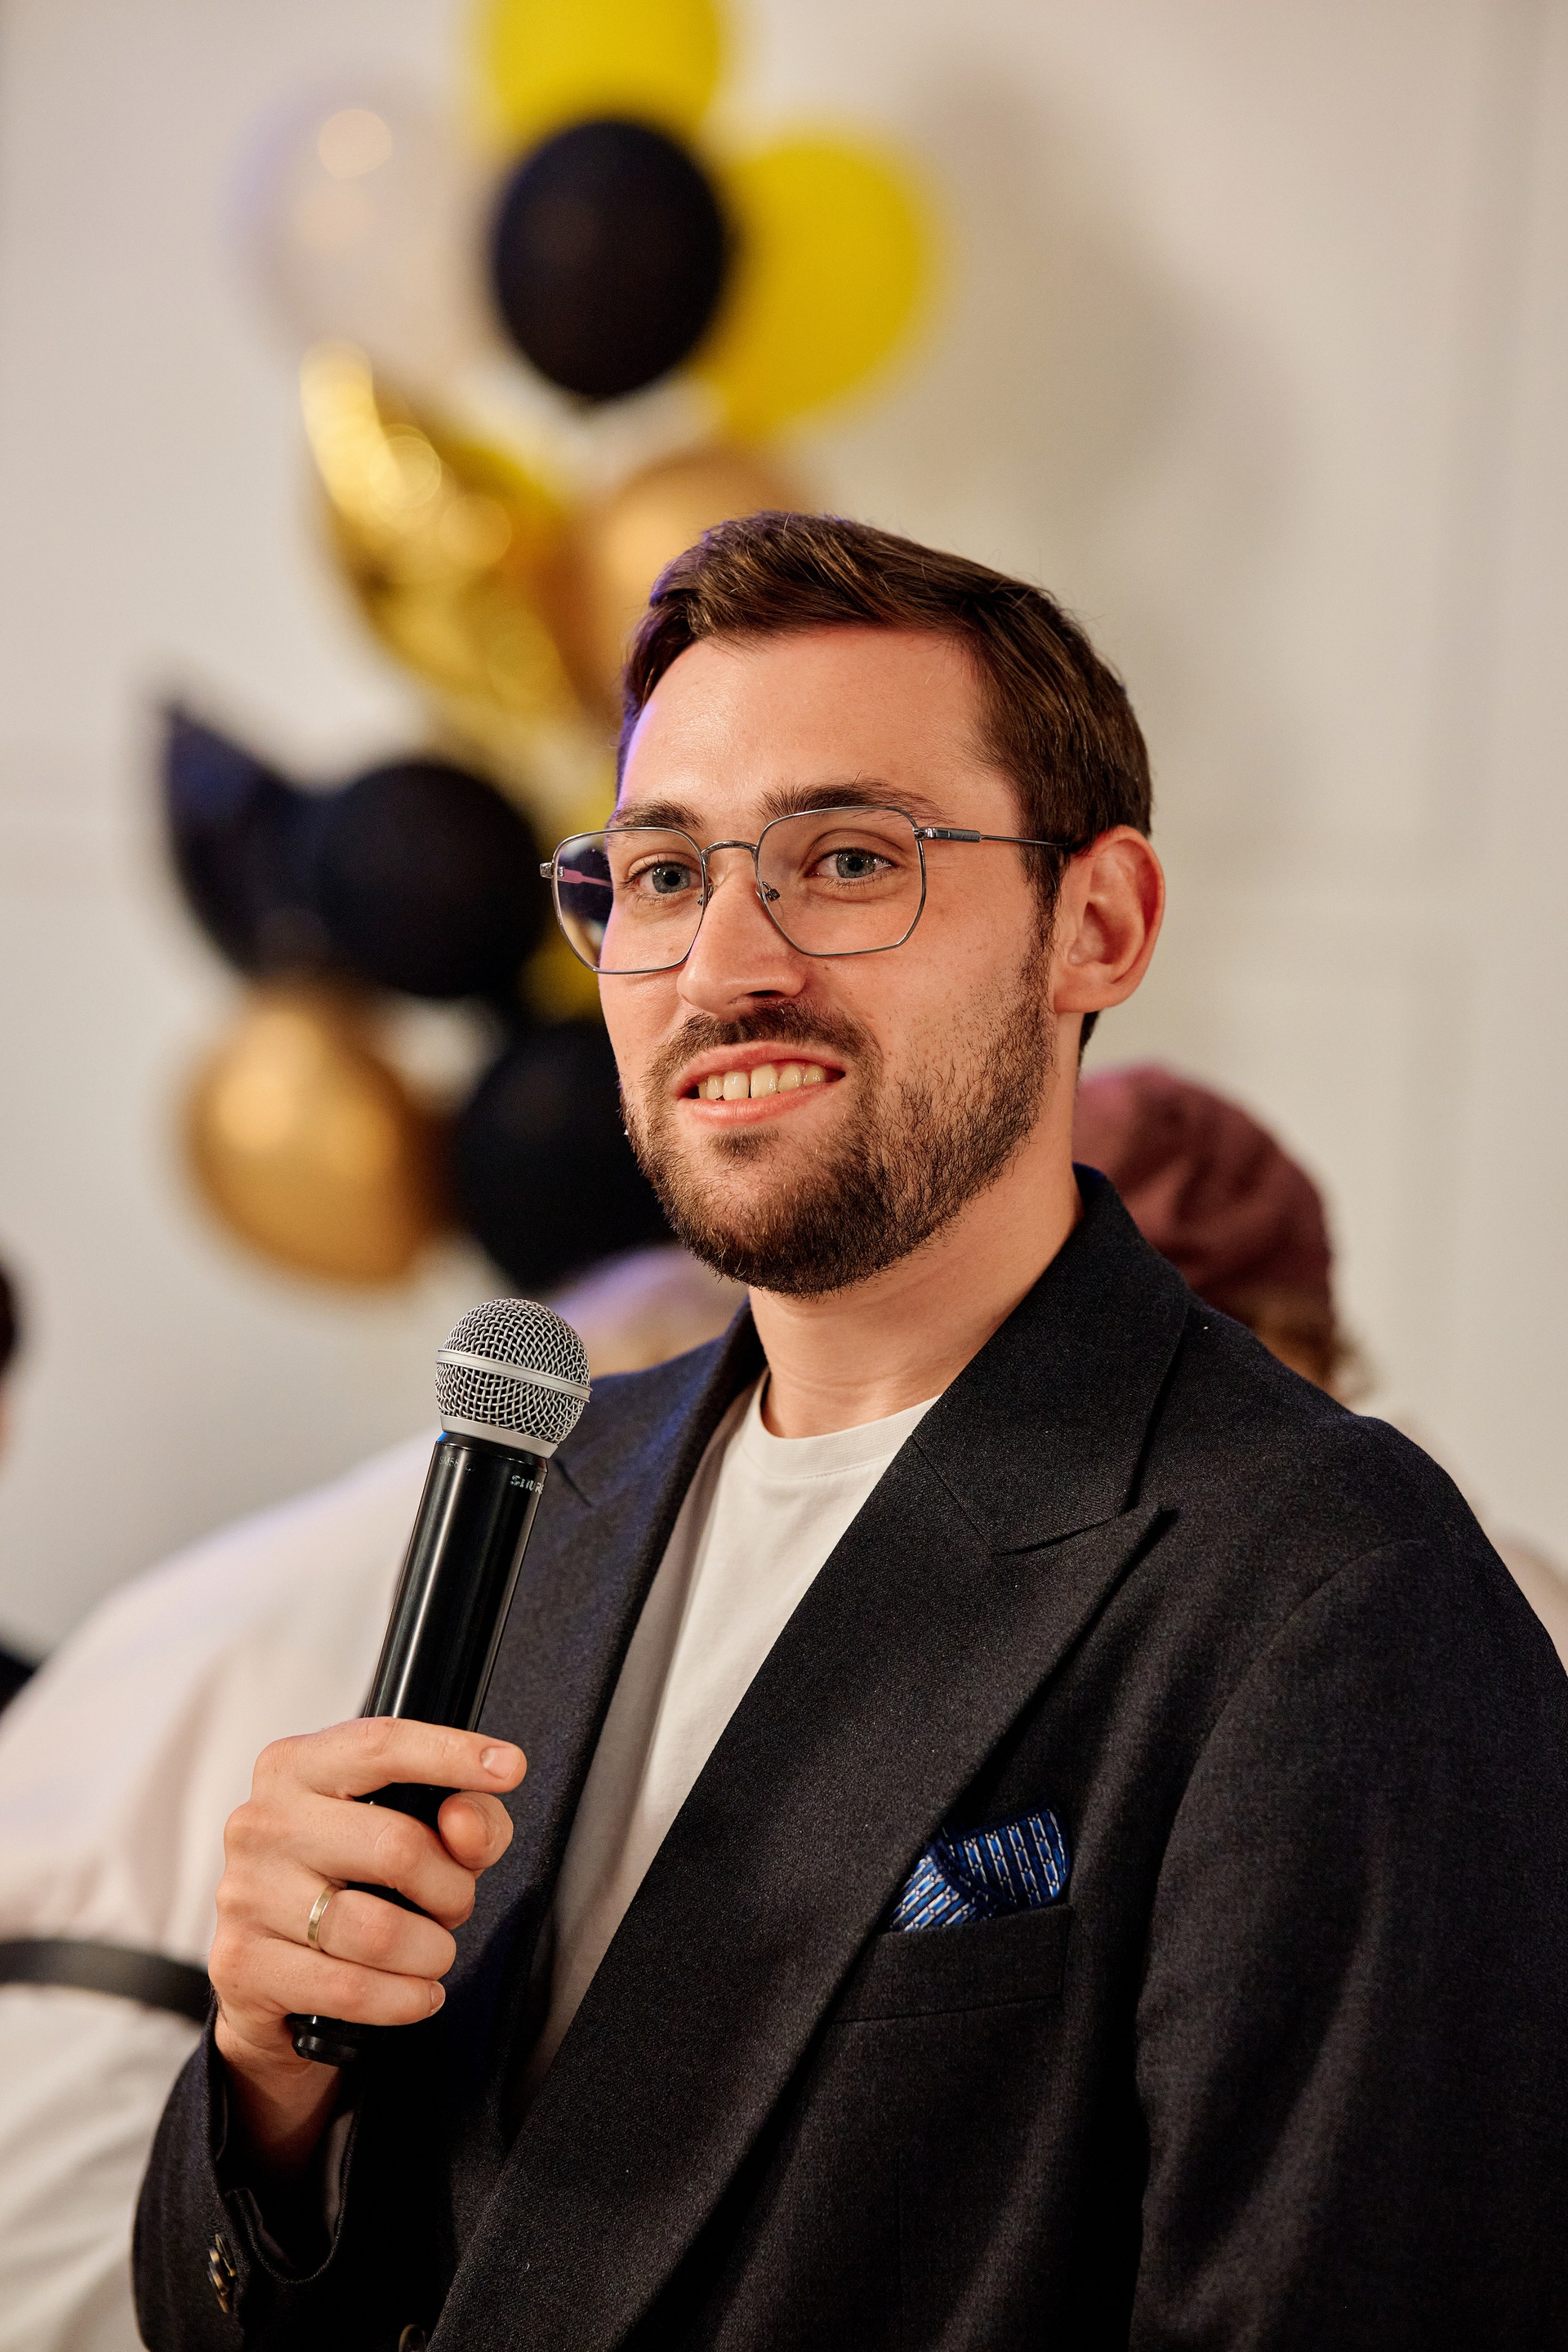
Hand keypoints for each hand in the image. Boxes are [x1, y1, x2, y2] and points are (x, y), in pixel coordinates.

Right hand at [209, 1717, 524, 2173]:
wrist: (268, 1974)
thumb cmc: (348, 1883)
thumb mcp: (415, 1833)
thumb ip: (465, 1818)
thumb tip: (465, 1824)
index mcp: (297, 1767)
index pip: (382, 1746)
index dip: (451, 1754)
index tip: (509, 1766)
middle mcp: (261, 1822)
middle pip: (397, 1846)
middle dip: (451, 1887)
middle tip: (454, 1903)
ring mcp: (245, 1894)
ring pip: (377, 1930)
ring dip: (431, 1950)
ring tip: (434, 1951)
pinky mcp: (242, 1964)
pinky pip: (351, 1987)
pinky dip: (405, 1998)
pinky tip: (418, 1992)